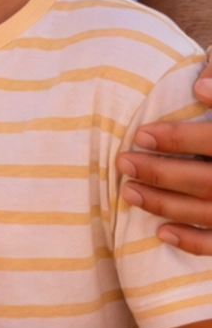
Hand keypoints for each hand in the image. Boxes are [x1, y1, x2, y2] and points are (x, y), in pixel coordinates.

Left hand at [119, 58, 211, 253]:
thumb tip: (198, 85)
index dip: (176, 138)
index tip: (140, 134)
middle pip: (205, 180)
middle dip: (160, 173)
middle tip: (124, 162)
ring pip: (207, 212)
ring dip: (165, 205)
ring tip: (129, 191)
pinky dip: (191, 242)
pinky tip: (162, 232)